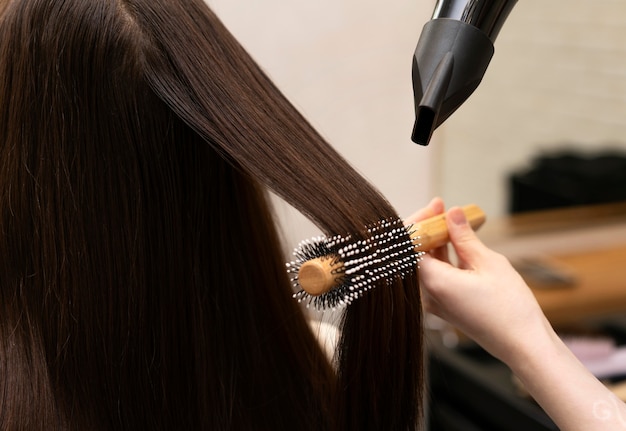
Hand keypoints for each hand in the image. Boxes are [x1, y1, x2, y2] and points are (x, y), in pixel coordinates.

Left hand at [417, 204, 552, 365]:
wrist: (523, 345)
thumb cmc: (510, 309)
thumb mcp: (489, 263)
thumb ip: (465, 237)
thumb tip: (452, 214)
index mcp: (433, 283)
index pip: (411, 245)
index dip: (420, 222)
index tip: (436, 207)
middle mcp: (427, 295)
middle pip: (415, 254)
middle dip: (428, 229)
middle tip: (444, 209)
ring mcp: (435, 302)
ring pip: (426, 265)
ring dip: (437, 242)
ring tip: (453, 221)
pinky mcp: (445, 307)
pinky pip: (436, 276)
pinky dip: (444, 258)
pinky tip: (457, 243)